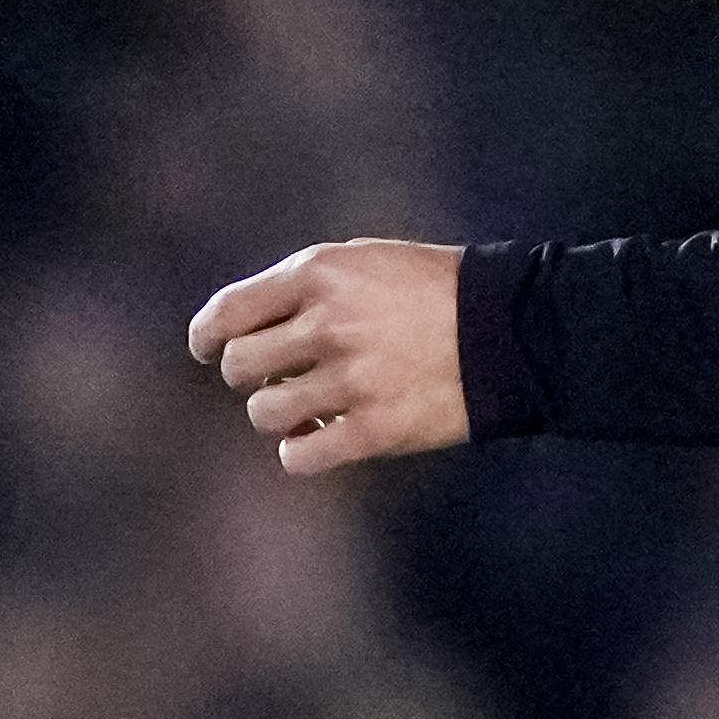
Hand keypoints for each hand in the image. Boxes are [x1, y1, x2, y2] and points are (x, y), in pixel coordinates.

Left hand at [186, 238, 467, 474]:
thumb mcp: (366, 261)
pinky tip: (319, 440)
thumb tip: (249, 324)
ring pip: (264, 414)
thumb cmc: (437, 290)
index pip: (226, 312)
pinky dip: (300, 453)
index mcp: (319, 276)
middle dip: (248, 375)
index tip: (206, 349)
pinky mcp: (374, 430)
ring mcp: (350, 381)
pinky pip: (299, 457)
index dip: (206, 336)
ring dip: (277, 414)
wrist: (512, 330)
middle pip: (238, 368)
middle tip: (277, 376)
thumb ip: (306, 286)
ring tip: (308, 407)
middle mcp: (327, 326)